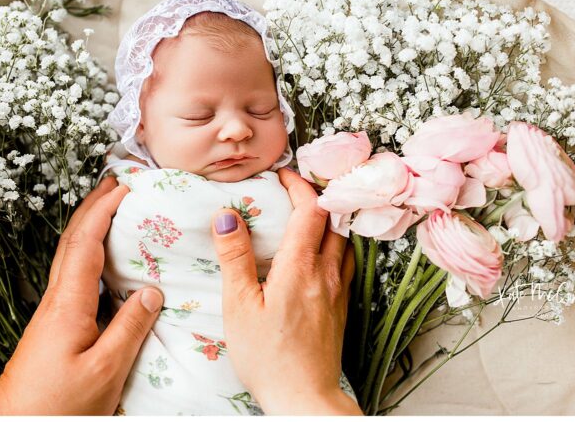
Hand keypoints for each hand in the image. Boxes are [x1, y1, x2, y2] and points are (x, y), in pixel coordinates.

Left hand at [0, 176, 163, 414]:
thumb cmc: (57, 405)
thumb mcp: (104, 370)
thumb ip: (129, 329)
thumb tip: (151, 291)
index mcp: (67, 304)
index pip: (85, 243)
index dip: (103, 210)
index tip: (123, 186)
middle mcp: (55, 301)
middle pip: (72, 242)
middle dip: (93, 207)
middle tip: (116, 183)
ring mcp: (51, 314)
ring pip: (69, 258)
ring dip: (89, 228)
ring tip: (112, 211)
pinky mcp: (53, 327)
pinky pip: (73, 278)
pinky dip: (89, 255)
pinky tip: (103, 263)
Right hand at [212, 168, 359, 414]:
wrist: (303, 398)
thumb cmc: (267, 357)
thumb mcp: (239, 306)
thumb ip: (235, 258)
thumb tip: (228, 216)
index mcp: (300, 268)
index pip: (311, 209)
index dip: (298, 185)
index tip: (281, 175)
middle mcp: (326, 274)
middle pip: (333, 220)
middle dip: (315, 196)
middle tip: (292, 190)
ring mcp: (338, 292)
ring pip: (344, 240)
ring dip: (327, 221)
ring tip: (304, 218)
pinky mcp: (340, 309)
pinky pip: (345, 263)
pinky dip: (333, 245)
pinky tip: (317, 256)